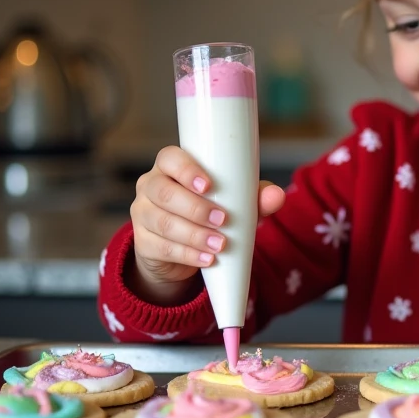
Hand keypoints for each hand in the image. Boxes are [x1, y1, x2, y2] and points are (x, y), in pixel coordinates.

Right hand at [128, 146, 285, 304]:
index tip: (208, 185)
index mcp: (170, 167)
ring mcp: (142, 214)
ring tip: (220, 244)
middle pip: (164, 192)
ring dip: (194, 235)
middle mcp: (150, 186)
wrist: (184, 250)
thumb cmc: (211, 211)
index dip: (186, 169)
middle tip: (222, 220)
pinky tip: (206, 259)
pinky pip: (161, 248)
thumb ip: (255, 198)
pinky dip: (188, 254)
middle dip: (195, 208)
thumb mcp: (235, 203)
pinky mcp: (142, 243)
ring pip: (162, 222)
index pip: (170, 158)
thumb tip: (277, 196)